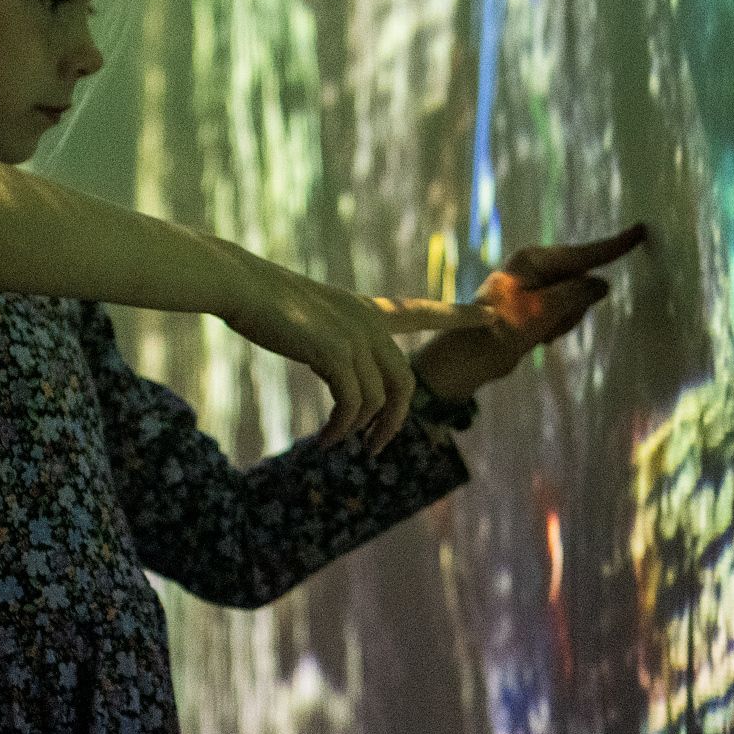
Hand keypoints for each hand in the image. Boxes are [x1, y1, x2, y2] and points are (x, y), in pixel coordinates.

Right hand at [217, 257, 470, 451]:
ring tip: (335, 444)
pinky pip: (352, 405)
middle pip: (404, 382)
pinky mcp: (334, 353)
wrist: (242, 285)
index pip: (422, 311)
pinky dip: (342, 429)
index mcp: (366, 309)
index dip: (458, 316)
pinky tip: (327, 441)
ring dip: (359, 431)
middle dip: (395, 421)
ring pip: (378, 400)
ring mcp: (353, 336)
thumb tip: (341, 376)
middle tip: (375, 447)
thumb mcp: (311, 317)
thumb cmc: (266, 301)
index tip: (492, 316)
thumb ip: (336, 341)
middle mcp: (368, 322)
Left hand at [412, 224, 647, 402]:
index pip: (584, 253)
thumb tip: (602, 283)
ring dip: (564, 321)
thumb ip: (576, 294)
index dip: (614, 246)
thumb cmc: (500, 330)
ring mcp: (535, 287)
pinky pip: (562, 314)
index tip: (641, 231)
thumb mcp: (542, 311)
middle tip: (547, 325)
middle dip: (573, 307)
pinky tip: (535, 338)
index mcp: (534, 259)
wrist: (468, 359)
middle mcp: (536, 267)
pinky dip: (555, 328)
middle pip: (581, 281)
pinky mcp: (534, 306)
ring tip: (537, 333)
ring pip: (575, 302)